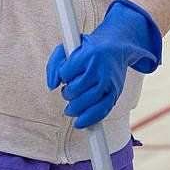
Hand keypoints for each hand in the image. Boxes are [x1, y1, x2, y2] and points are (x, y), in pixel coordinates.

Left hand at [46, 0, 161, 128]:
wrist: (117, 46)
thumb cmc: (88, 49)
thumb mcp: (68, 47)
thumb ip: (54, 64)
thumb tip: (52, 86)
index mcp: (88, 54)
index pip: (65, 73)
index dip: (62, 76)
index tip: (67, 73)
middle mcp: (100, 69)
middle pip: (75, 90)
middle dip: (66, 93)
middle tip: (68, 90)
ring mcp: (109, 82)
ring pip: (86, 102)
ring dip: (74, 106)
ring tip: (73, 102)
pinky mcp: (115, 93)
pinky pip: (101, 111)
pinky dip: (89, 119)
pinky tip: (80, 122)